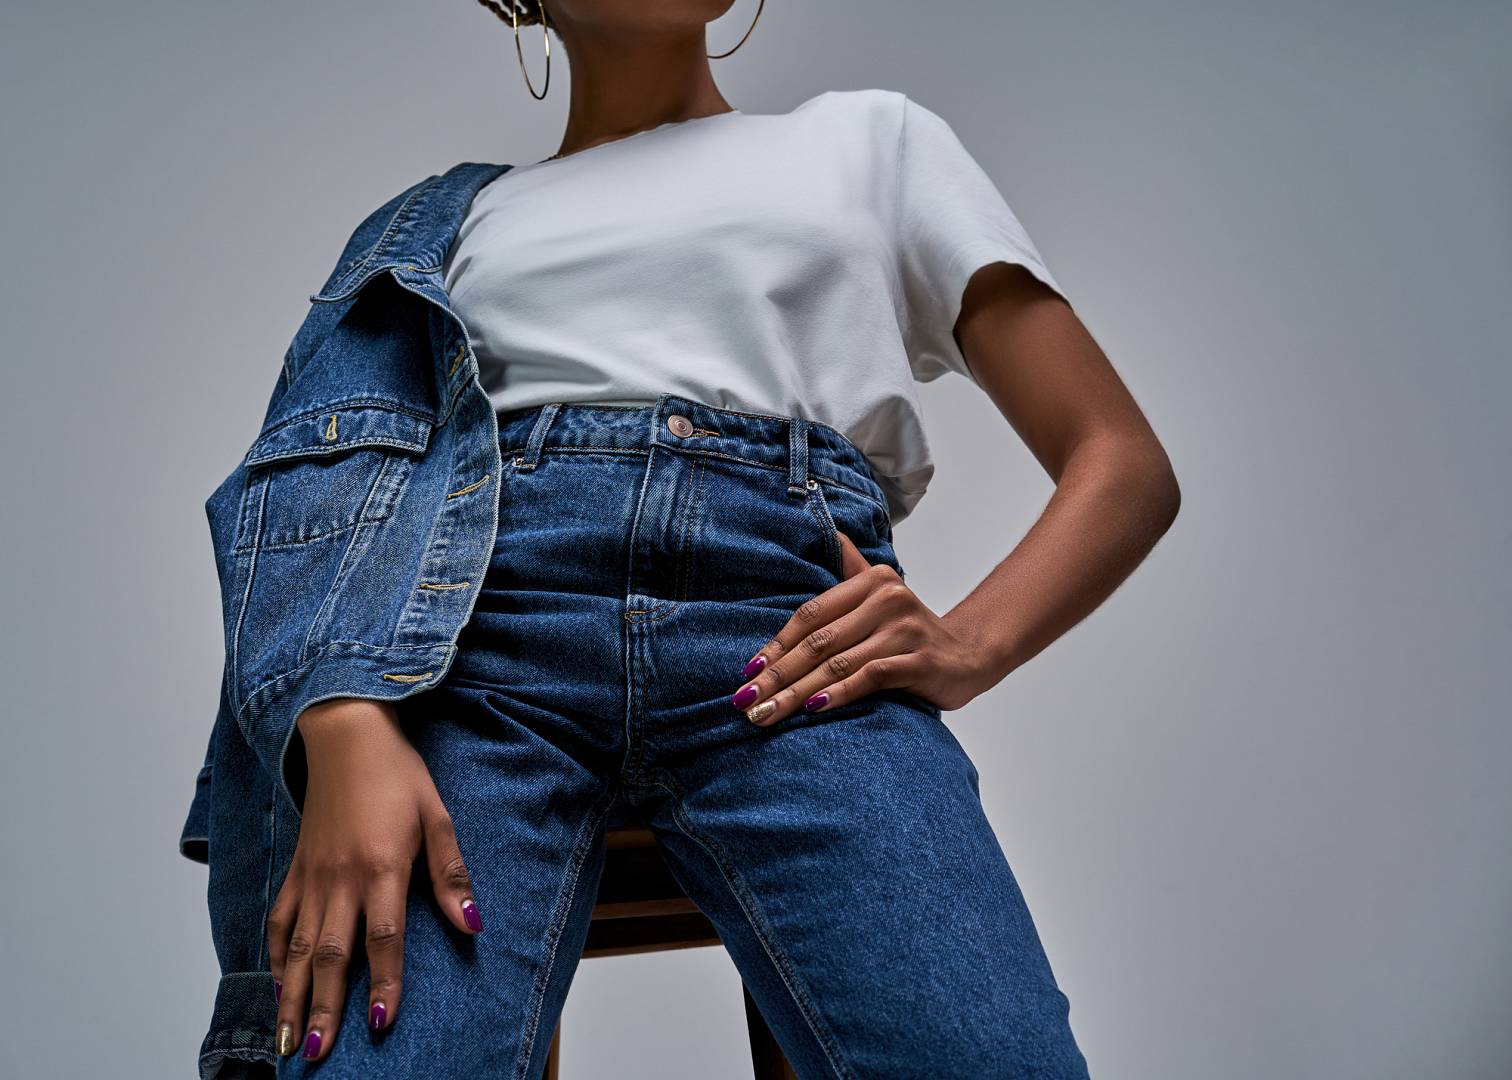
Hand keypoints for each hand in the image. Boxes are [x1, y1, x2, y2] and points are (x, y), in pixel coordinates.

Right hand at [267, 698, 482, 1061]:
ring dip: (292, 996)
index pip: (382, 938)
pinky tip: (277, 983)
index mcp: (381, 867)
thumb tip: (472, 923)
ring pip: (297, 947)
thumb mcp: (438, 816)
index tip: (382, 1023)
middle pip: (330, 955)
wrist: (346, 734)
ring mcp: (312, 876)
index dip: (384, 982)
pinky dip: (275, 955)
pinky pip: (279, 920)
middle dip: (324, 1008)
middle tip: (316, 1054)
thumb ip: (450, 874)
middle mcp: (341, 878)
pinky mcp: (296, 868)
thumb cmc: (398, 774)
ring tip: (287, 1040)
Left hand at [730, 531, 992, 724]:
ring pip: (838, 662)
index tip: (748, 672)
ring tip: (767, 713)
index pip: (811, 614)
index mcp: (873, 581)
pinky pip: (869, 677)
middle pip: (818, 641)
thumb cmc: (912, 630)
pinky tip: (812, 709)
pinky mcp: (919, 661)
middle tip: (746, 701)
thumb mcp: (883, 593)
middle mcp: (888, 600)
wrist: (971, 654)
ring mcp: (905, 631)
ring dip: (797, 691)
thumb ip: (852, 567)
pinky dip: (838, 693)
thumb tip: (831, 532)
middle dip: (778, 674)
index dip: (777, 644)